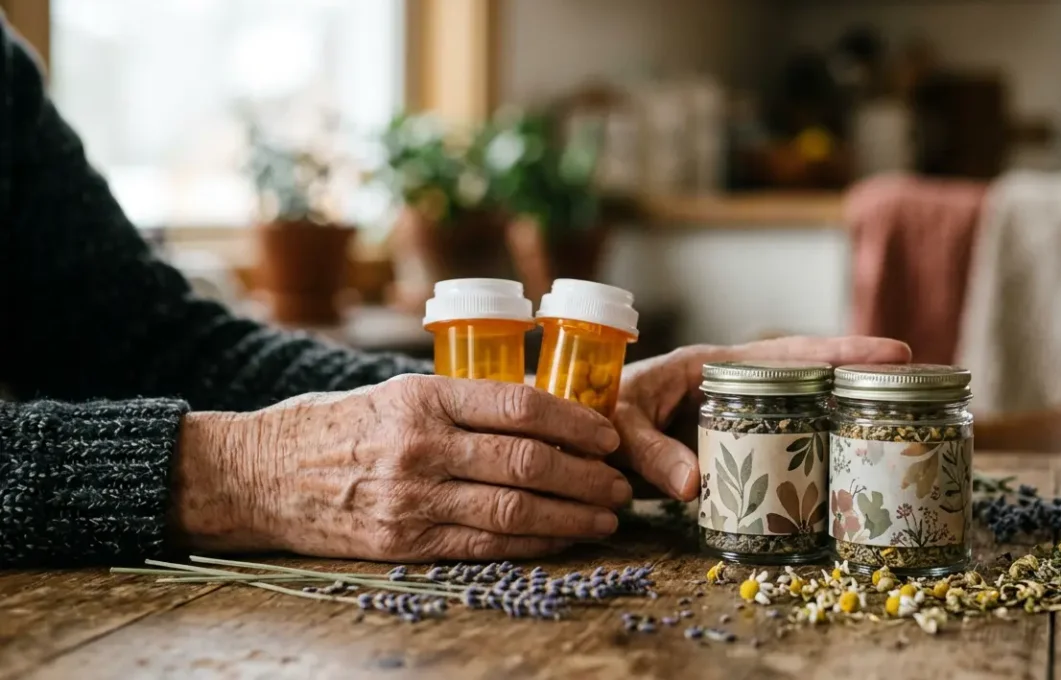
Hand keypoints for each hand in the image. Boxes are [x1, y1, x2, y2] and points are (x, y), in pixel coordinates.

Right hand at [170, 375, 630, 560]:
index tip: (608, 433)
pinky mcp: (404, 542)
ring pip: (514, 509)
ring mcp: (412, 498)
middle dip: (587, 474)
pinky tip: (563, 538)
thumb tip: (544, 410)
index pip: (520, 405)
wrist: (261, 474)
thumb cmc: (338, 427)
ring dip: (572, 515)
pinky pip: (485, 546)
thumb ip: (461, 402)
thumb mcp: (396, 392)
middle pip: (528, 461)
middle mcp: (421, 445)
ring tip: (606, 514)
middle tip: (619, 481)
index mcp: (423, 396)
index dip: (576, 422)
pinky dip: (534, 544)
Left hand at [612, 336, 911, 500]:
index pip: (787, 354)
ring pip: (800, 412)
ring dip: (843, 416)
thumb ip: (650, 451)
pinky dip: (811, 454)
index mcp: (709, 365)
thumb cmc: (591, 414)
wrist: (574, 440)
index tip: (896, 350)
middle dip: (860, 377)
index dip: (841, 351)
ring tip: (897, 424)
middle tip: (918, 384)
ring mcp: (736, 419)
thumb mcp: (619, 426)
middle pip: (809, 378)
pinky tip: (842, 470)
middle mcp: (731, 387)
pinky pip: (779, 446)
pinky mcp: (732, 450)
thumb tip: (697, 485)